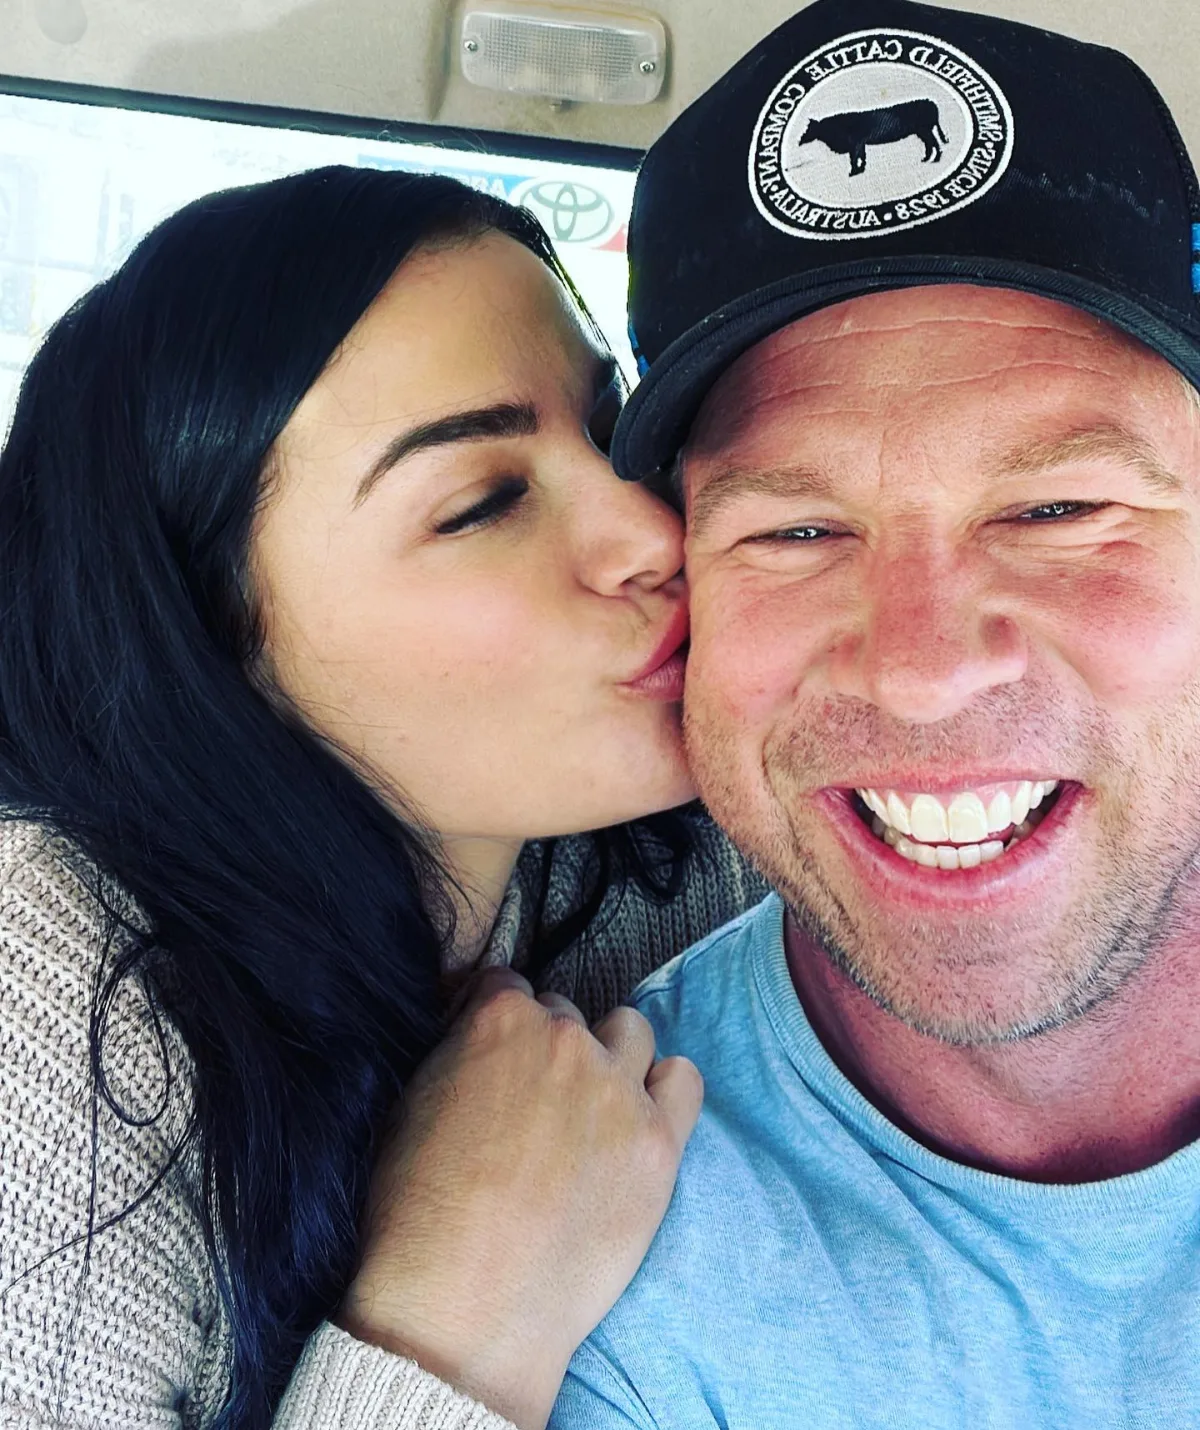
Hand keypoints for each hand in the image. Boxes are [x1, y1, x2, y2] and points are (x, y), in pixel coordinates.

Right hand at [337, 967, 702, 1429]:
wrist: (464, 1311)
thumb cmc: (418, 1217)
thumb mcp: (409, 1105)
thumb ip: (456, 1050)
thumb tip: (476, 1036)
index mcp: (500, 1019)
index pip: (506, 984)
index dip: (491, 1022)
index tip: (489, 1058)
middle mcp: (566, 1039)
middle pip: (565, 1013)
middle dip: (547, 1048)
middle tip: (532, 1104)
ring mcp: (618, 1088)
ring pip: (630, 1030)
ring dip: (608, 1055)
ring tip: (588, 1108)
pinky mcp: (659, 1144)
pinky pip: (683, 1080)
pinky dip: (663, 1089)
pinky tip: (638, 1119)